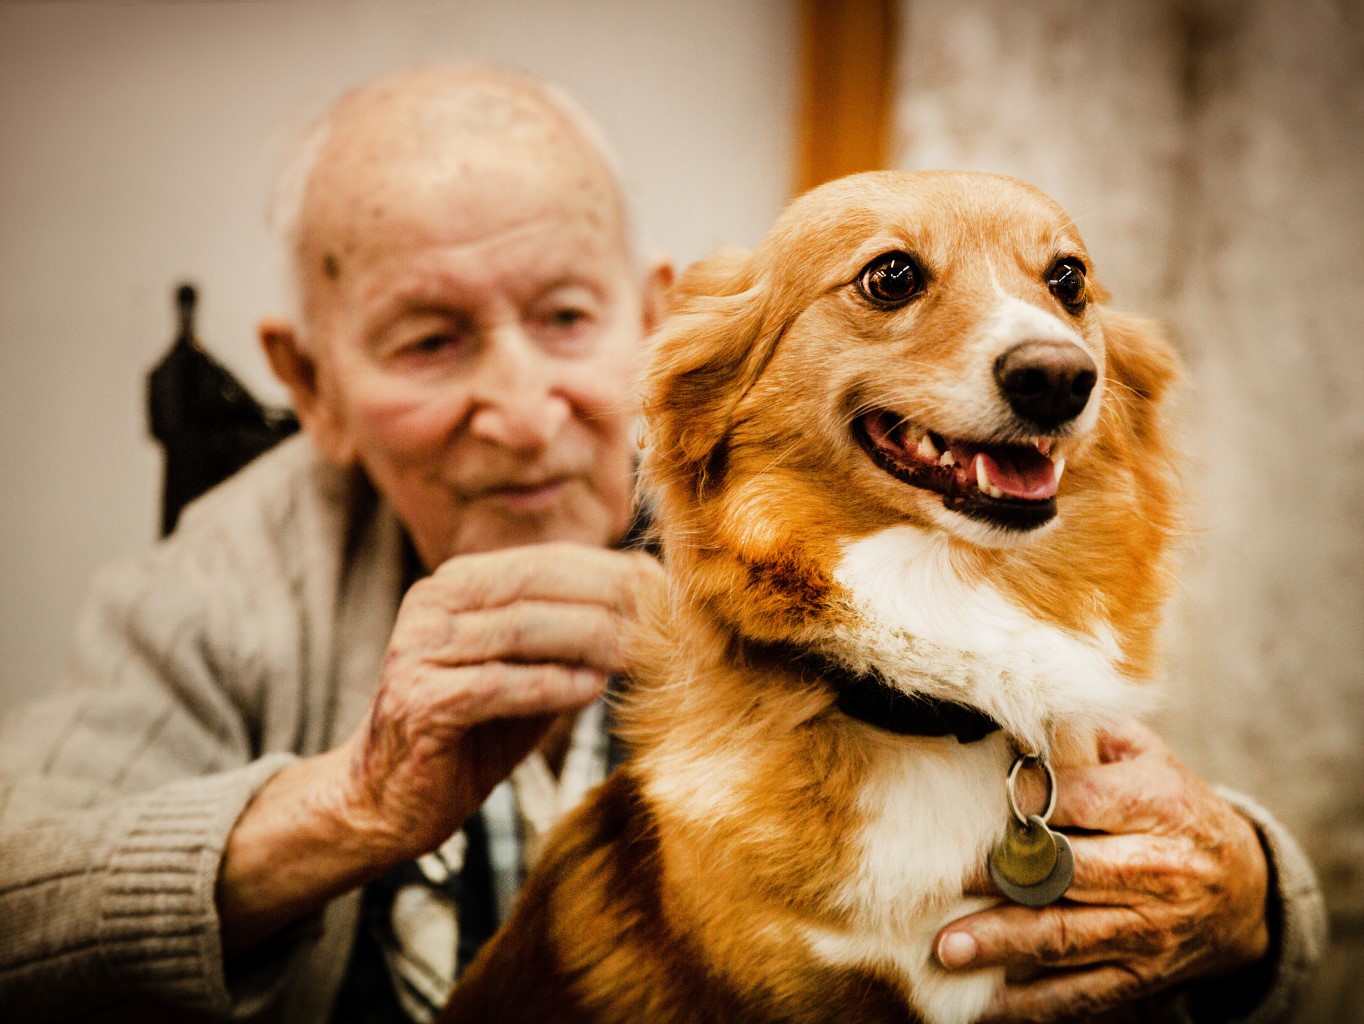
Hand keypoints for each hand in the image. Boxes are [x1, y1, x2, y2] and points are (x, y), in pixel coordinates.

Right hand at [335, 542, 661, 857]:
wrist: (384, 799)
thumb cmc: (469, 734)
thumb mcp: (526, 674)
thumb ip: (569, 641)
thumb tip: (650, 614)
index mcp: (458, 584)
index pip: (548, 561)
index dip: (612, 573)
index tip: (671, 593)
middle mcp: (432, 604)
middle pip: (537, 583)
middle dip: (609, 598)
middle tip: (668, 622)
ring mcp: (419, 650)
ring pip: (521, 628)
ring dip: (590, 639)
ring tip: (642, 654)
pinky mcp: (418, 701)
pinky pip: (497, 683)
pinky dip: (550, 685)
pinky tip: (593, 691)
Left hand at [935, 721, 1270, 1022]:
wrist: (1244, 886)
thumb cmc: (1170, 806)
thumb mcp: (1145, 756)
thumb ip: (1087, 736)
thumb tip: (1016, 715)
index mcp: (1158, 804)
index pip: (1085, 800)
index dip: (1032, 801)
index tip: (984, 803)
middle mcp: (1158, 868)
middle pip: (1070, 873)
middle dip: (1005, 878)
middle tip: (947, 881)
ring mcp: (1150, 927)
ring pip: (1069, 936)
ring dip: (1004, 943)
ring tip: (948, 948)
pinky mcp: (1143, 974)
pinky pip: (1084, 993)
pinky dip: (1034, 1004)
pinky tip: (985, 1006)